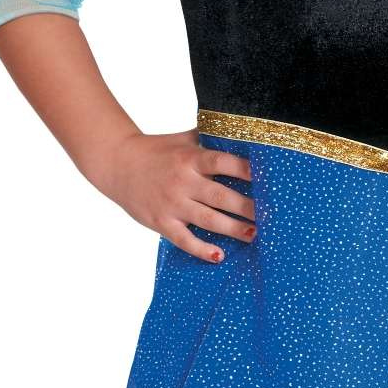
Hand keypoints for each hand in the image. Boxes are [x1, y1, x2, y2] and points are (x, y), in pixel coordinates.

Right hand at [92, 126, 256, 262]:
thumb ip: (209, 139)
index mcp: (190, 158)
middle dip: (247, 207)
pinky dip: (201, 249)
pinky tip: (219, 256)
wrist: (117, 163)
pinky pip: (184, 239)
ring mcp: (172, 203)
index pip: (223, 162)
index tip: (267, 179)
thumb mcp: (183, 140)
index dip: (245, 170)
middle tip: (270, 216)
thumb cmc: (156, 151)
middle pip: (220, 196)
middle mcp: (183, 181)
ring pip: (207, 219)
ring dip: (232, 229)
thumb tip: (242, 132)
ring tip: (254, 235)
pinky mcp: (161, 222)